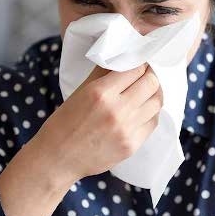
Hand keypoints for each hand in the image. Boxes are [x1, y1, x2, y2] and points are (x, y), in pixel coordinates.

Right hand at [30, 63, 162, 184]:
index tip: (138, 64)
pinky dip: (150, 113)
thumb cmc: (65, 122)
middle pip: (151, 83)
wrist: (58, 158)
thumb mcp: (80, 91)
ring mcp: (126, 129)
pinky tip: (142, 111)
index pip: (136, 69)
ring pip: (156, 102)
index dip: (139, 64)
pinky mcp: (132, 145)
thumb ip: (103, 72)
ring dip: (153, 94)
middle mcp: (116, 110)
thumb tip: (123, 57)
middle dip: (149, 76)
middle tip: (144, 76)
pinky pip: (153, 122)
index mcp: (101, 92)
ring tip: (145, 92)